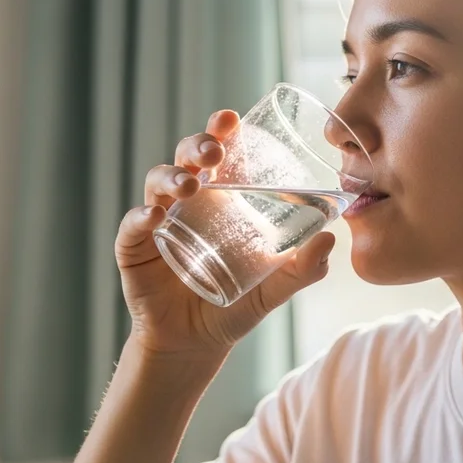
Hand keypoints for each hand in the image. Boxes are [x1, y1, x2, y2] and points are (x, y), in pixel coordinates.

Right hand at [115, 110, 336, 357]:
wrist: (196, 343)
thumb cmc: (235, 303)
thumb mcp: (274, 288)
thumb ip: (302, 269)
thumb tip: (330, 240)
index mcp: (220, 198)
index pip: (219, 153)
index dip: (220, 131)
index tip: (230, 119)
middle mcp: (187, 201)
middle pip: (186, 158)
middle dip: (197, 147)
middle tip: (214, 154)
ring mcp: (158, 221)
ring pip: (157, 183)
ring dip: (172, 177)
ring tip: (190, 186)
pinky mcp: (135, 249)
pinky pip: (133, 226)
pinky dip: (141, 216)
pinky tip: (155, 216)